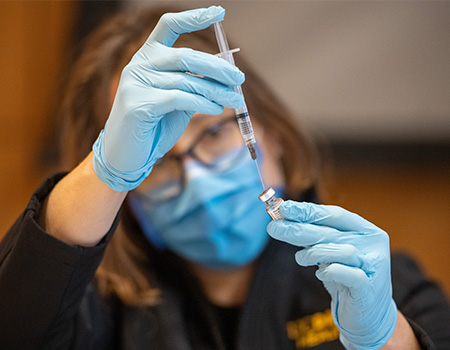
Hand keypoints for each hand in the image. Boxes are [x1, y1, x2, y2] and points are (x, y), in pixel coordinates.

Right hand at [93, 6, 243, 190]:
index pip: (168, 26)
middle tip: (239, 78)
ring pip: (187, 81)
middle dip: (217, 67)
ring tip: (235, 100)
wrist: (127, 156)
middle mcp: (139, 65)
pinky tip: (216, 108)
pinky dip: (202, 103)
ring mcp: (136, 83)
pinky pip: (179, 99)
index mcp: (147, 57)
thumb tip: (227, 74)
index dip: (193, 17)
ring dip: (216, 91)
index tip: (219, 12)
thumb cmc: (154, 127)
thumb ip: (194, 85)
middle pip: (185, 56)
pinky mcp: (138, 104)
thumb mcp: (177, 102)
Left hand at [267, 201, 397, 349]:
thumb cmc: (344, 277)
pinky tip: (320, 274)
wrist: (366, 314)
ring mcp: (373, 265)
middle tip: (274, 227)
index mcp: (366, 230)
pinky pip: (343, 272)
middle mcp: (373, 244)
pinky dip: (328, 271)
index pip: (335, 214)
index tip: (283, 208)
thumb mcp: (328, 252)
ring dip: (314, 252)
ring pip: (341, 250)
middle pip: (331, 231)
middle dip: (299, 228)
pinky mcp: (367, 287)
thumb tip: (282, 217)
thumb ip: (313, 235)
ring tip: (301, 258)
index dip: (308, 210)